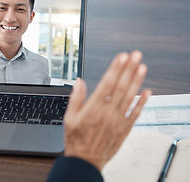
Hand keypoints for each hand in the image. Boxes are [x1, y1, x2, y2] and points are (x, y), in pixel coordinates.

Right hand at [63, 50, 151, 170]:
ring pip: (129, 97)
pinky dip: (142, 102)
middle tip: (135, 55)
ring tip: (142, 67)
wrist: (85, 161)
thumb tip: (79, 82)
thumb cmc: (76, 140)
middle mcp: (107, 113)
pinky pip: (135, 113)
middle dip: (128, 69)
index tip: (121, 57)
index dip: (115, 69)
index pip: (107, 84)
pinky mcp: (124, 129)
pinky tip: (147, 91)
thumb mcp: (69, 118)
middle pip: (120, 87)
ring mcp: (117, 121)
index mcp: (93, 109)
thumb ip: (75, 98)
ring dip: (137, 81)